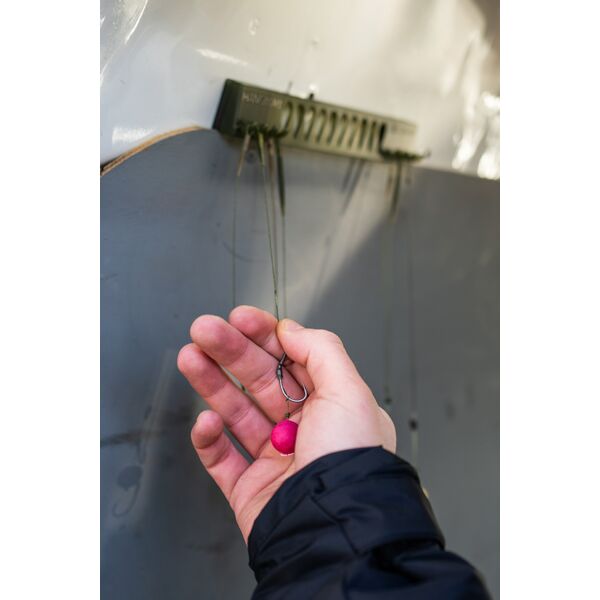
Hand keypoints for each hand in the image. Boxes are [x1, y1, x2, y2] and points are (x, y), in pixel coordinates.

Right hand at [177, 305, 395, 541]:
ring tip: (191, 358)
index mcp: (332, 408)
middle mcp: (304, 431)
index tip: (240, 319)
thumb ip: (320, 350)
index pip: (292, 362)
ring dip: (211, 383)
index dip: (264, 337)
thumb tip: (290, 329)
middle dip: (230, 352)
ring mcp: (275, 460)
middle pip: (259, 381)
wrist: (333, 528)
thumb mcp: (349, 391)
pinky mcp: (250, 488)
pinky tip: (206, 420)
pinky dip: (208, 438)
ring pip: (235, 413)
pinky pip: (221, 458)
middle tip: (204, 330)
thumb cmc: (351, 462)